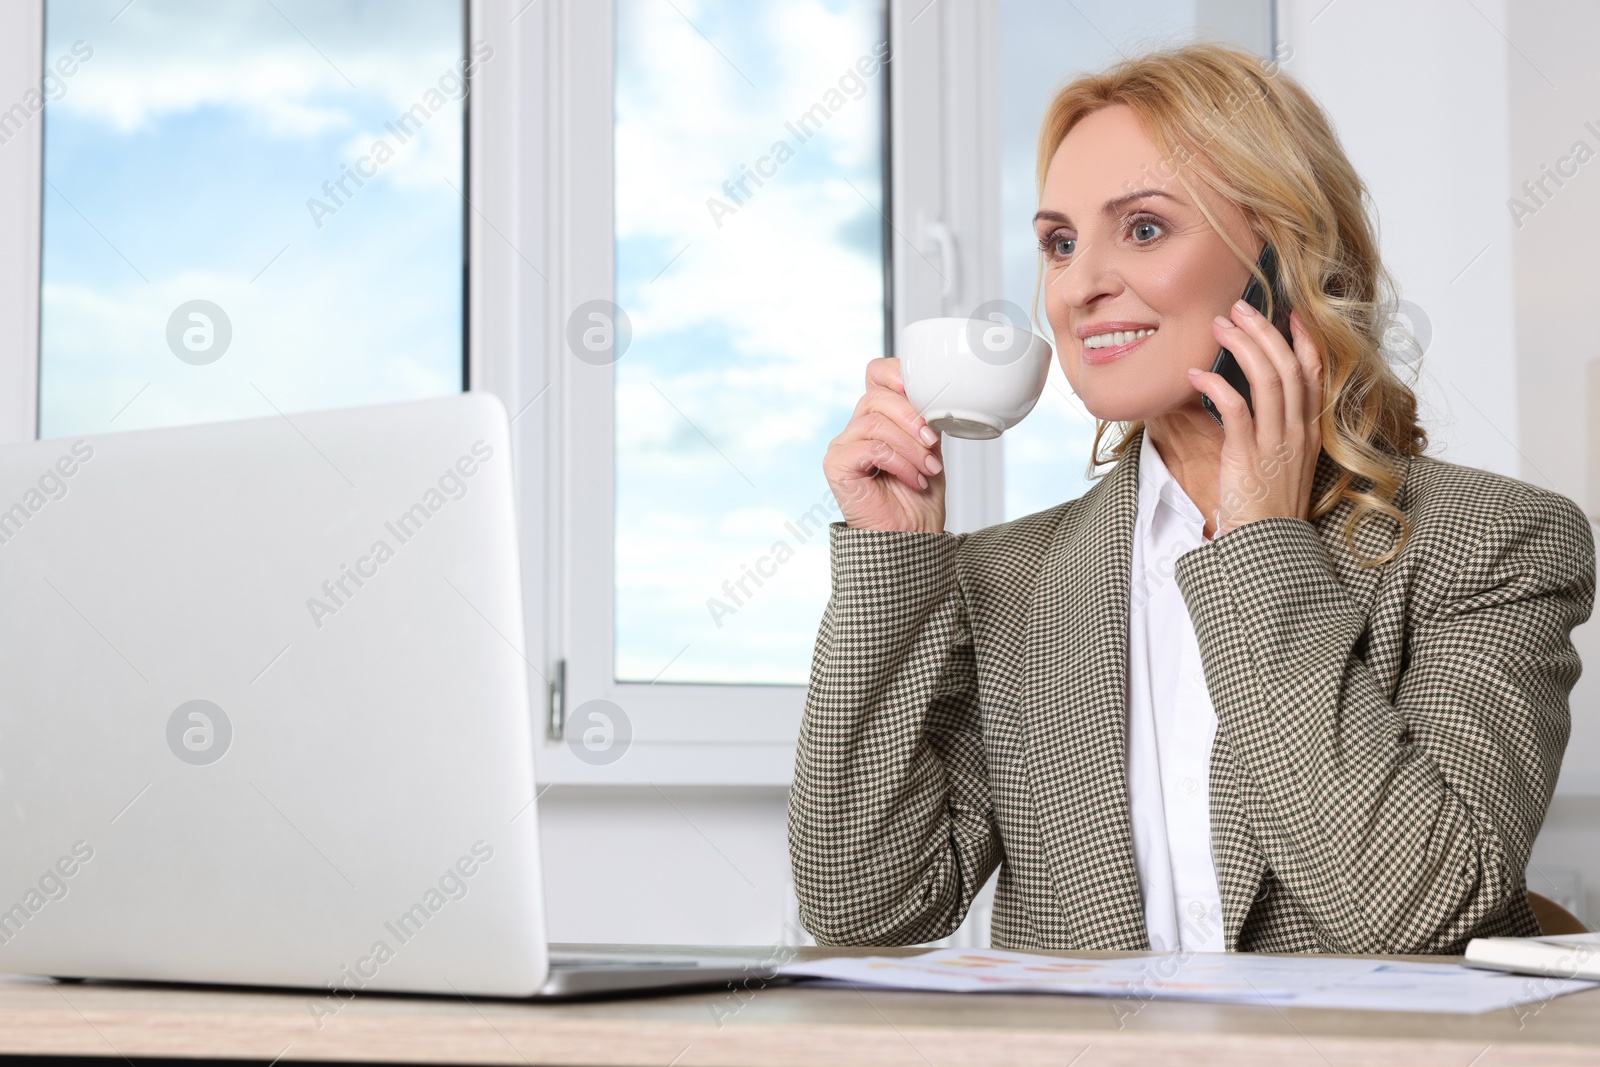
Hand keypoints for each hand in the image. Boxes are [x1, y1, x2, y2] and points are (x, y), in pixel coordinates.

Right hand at [824, 358, 945, 532]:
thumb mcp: (930, 447)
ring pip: (876, 422)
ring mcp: (842, 445)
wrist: (911, 536)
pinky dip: (900, 462)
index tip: (925, 396)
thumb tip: (933, 392)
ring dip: (911, 447)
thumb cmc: (919, 497)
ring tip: (927, 469)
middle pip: (877, 397)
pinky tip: (913, 479)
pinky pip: (871, 448)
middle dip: (913, 418)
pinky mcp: (836, 464)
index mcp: (877, 416)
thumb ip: (924, 417)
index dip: (898, 375)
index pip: (877, 373)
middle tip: (932, 445)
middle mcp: (855, 427)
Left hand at [1187, 305, 1322, 537]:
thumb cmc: (1269, 506)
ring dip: (1241, 347)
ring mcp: (1276, 443)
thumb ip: (1275, 430)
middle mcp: (1298, 432)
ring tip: (1218, 327)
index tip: (1291, 313)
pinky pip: (1235, 409)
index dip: (1304, 340)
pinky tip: (1195, 374)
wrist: (1267, 547)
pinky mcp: (1247, 456)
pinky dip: (1215, 385)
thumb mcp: (1282, 463)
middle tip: (1239, 308)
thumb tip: (1249, 398)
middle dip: (1264, 331)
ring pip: (1267, 379)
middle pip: (1288, 367)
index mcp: (1309, 431)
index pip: (1314, 374)